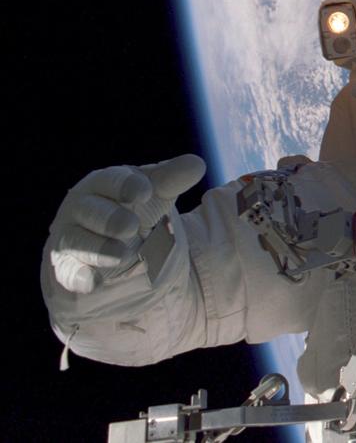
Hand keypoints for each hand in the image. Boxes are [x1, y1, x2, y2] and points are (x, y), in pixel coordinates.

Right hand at [48, 154, 205, 293]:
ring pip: (76, 241)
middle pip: (90, 210)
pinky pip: (67, 272)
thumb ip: (174, 179)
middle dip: (110, 218)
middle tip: (131, 226)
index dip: (127, 186)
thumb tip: (197, 164)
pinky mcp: (67, 267)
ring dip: (98, 249)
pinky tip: (90, 282)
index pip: (111, 180)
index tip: (145, 193)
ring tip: (121, 255)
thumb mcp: (157, 193)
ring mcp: (71, 238)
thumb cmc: (136, 208)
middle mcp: (82, 208)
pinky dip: (77, 277)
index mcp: (104, 183)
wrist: (115, 246)